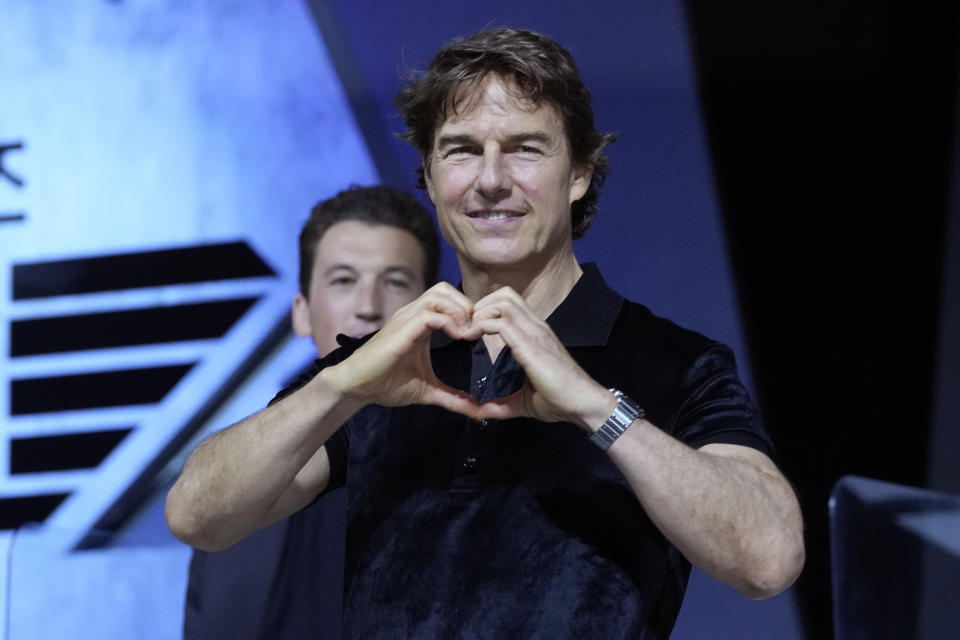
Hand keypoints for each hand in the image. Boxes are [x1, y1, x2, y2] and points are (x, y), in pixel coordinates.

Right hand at [325, 282, 480, 416]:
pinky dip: (449, 321)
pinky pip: (429, 314)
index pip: (448, 300)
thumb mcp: (428, 391)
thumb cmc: (385, 384)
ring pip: (439, 295)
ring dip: (459, 311)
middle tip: (476, 331)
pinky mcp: (401, 331)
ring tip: (467, 334)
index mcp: (420, 324)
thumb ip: (453, 398)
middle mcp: (412, 315)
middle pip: (445, 290)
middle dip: (467, 305)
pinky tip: (458, 338)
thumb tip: (477, 411)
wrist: (355, 387)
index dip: (468, 312)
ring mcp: (405, 320)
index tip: (480, 334)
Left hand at [464, 287, 612, 427]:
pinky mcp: (531, 345)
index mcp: (535, 334)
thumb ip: (501, 404)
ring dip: (480, 314)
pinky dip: (481, 326)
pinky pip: (502, 323)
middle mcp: (536, 327)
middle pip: (504, 294)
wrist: (584, 405)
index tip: (472, 332)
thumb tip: (481, 412)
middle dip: (481, 306)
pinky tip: (471, 340)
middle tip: (468, 329)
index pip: (509, 303)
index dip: (487, 311)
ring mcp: (535, 333)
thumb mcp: (524, 401)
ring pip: (502, 302)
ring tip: (469, 334)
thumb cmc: (559, 401)